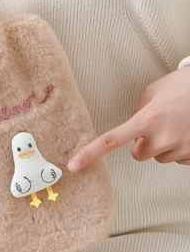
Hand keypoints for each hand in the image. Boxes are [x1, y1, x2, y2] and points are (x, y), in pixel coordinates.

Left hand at [67, 66, 189, 171]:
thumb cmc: (185, 86)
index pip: (111, 140)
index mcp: (147, 119)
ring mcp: (180, 149)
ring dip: (164, 145)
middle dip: (144, 143)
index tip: (73, 165)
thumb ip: (139, 111)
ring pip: (160, 157)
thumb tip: (134, 126)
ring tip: (179, 124)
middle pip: (139, 154)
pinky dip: (181, 148)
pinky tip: (189, 131)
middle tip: (160, 124)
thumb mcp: (155, 92)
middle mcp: (162, 138)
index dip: (90, 153)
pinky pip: (178, 158)